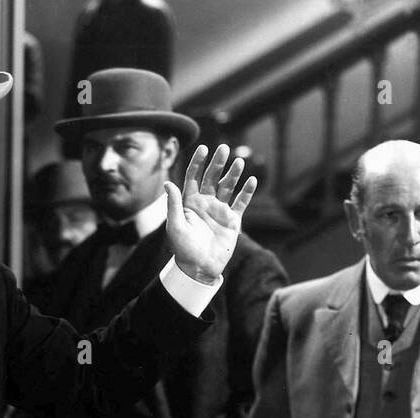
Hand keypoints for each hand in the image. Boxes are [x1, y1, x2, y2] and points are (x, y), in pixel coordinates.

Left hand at [164, 144, 256, 284]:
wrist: (200, 268)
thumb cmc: (183, 249)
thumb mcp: (175, 226)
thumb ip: (173, 204)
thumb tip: (168, 183)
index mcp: (190, 202)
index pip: (194, 177)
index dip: (198, 162)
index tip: (203, 148)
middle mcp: (206, 203)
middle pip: (213, 178)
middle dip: (218, 163)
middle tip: (224, 148)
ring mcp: (220, 211)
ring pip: (228, 187)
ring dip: (233, 174)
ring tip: (239, 161)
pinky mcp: (232, 221)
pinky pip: (241, 203)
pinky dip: (247, 192)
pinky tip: (252, 180)